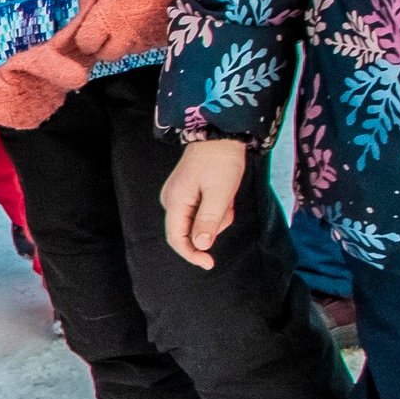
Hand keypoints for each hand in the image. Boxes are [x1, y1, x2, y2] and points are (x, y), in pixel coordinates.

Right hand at [161, 138, 248, 268]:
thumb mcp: (220, 194)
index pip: (176, 238)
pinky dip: (216, 209)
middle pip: (190, 231)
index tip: (209, 264)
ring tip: (227, 196)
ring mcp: (178, 196)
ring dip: (217, 216)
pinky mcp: (187, 193)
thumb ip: (208, 221)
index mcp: (175, 201)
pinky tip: (223, 193)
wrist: (220, 135)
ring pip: (198, 222)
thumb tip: (200, 246)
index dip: (191, 254)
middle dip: (212, 226)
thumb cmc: (220, 162)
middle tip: (227, 206)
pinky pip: (201, 212)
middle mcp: (172, 200)